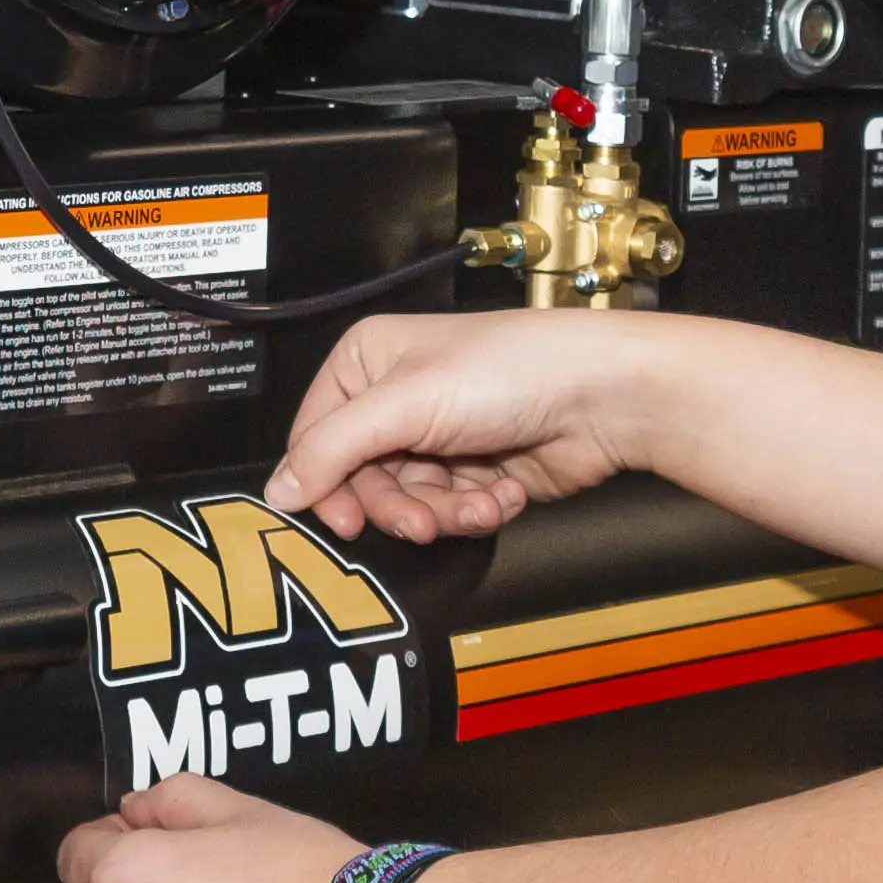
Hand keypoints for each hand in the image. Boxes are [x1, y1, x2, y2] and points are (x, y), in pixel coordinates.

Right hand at [269, 303, 687, 544]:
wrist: (602, 397)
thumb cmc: (515, 369)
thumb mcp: (405, 405)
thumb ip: (332, 449)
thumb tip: (279, 488)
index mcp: (365, 363)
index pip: (315, 439)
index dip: (327, 485)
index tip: (345, 520)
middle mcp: (396, 398)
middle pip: (362, 482)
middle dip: (400, 506)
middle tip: (423, 519)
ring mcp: (437, 436)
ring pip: (408, 504)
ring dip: (445, 512)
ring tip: (479, 499)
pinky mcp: (474, 470)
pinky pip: (450, 512)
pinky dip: (477, 510)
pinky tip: (504, 490)